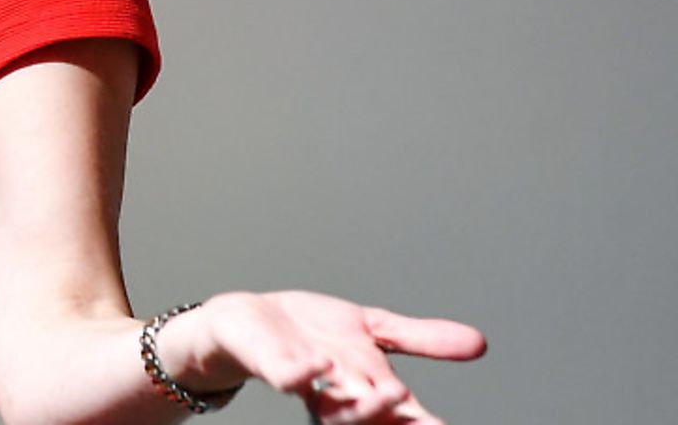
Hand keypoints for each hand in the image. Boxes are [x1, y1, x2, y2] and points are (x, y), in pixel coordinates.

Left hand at [181, 289, 486, 424]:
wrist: (252, 319)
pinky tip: (319, 367)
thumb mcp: (375, 330)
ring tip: (392, 393)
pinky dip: (303, 375)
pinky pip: (288, 378)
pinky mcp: (274, 365)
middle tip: (416, 408)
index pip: (406, 417)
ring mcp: (308, 384)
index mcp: (369, 389)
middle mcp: (341, 395)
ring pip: (336, 411)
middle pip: (375, 418)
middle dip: (397, 418)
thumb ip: (421, 339)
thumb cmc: (313, 333)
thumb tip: (480, 344)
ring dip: (362, 407)